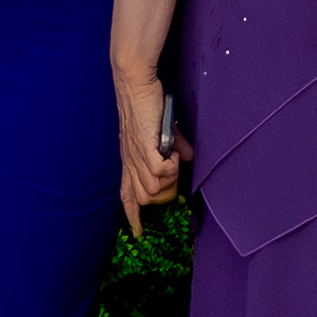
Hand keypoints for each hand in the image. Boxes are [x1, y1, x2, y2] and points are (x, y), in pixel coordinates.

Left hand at [117, 76, 184, 233]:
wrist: (136, 83)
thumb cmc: (147, 103)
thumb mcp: (161, 131)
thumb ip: (174, 146)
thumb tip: (189, 157)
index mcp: (130, 160)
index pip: (126, 196)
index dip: (133, 216)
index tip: (138, 233)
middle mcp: (129, 162)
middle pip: (144, 199)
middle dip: (164, 193)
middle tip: (174, 170)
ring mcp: (134, 156)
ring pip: (152, 190)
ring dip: (169, 178)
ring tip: (173, 157)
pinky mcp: (143, 148)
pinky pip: (159, 173)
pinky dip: (171, 166)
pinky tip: (173, 152)